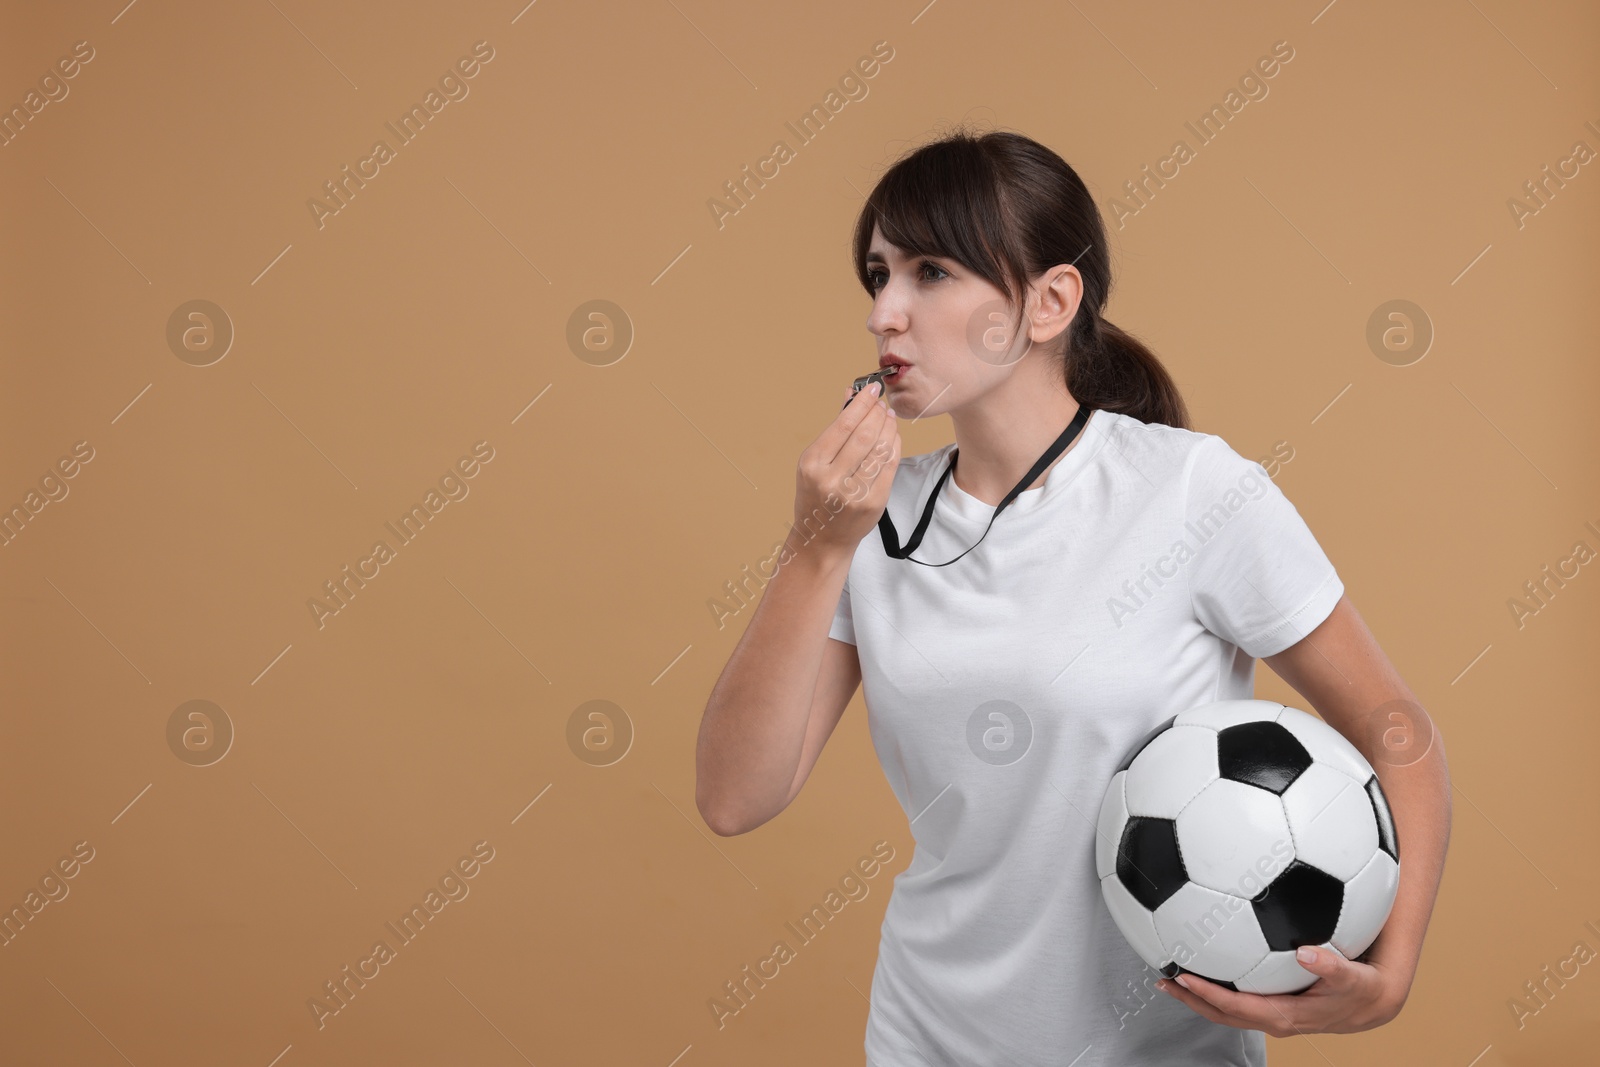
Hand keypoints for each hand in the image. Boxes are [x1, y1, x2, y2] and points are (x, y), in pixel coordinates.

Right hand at [790, 383, 900, 555]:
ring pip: (880, 449)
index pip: (843, 425)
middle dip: (877, 413)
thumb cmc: (817, 495)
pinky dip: (894, 446)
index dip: (862, 403)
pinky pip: (889, 466)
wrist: (822, 538)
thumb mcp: (815, 462)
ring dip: (888, 427)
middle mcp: (831, 479)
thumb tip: (851, 394)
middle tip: (882, 402)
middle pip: (864, 434)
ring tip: (888, 416)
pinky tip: (893, 435)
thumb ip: (835, 428)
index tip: (872, 388)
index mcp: (812, 464)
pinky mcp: (874, 503)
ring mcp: (854, 493)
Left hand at [1156, 946, 1408, 1036]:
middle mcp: (1273, 1019)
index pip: (1237, 1008)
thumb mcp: (1353, 977)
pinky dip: (1216, 988)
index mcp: (1285, 1015)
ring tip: (1170, 976)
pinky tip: (1205, 965)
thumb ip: (1332, 966)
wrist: (1372, 1003)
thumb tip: (1308, 952)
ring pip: (1226, 1009)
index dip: (1208, 994)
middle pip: (1222, 1013)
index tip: (1183, 977)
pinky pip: (1237, 1000)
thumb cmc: (1361, 988)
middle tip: (1162, 978)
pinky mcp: (1273, 1005)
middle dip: (1191, 999)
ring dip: (1197, 995)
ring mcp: (1271, 1014)